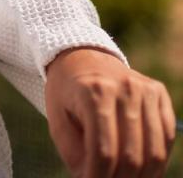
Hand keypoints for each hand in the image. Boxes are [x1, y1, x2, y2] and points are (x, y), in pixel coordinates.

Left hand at [45, 47, 176, 177]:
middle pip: (131, 155)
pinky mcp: (158, 91)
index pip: (104, 151)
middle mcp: (124, 88)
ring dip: (142, 177)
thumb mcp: (57, 118)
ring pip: (154, 151)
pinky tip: (141, 169)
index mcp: (94, 92)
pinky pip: (166, 136)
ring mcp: (145, 88)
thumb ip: (73, 153)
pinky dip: (157, 160)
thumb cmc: (66, 92)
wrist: (82, 57)